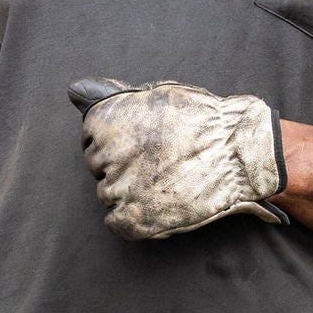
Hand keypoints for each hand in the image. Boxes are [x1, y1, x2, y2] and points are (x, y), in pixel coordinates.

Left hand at [67, 78, 286, 240]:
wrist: (238, 152)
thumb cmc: (202, 118)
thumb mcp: (157, 94)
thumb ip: (113, 96)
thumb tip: (74, 90)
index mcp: (107, 122)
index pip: (91, 137)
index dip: (117, 141)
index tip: (140, 142)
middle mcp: (107, 155)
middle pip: (98, 166)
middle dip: (122, 164)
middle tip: (157, 161)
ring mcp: (120, 190)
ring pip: (108, 194)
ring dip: (129, 189)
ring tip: (162, 180)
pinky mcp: (134, 220)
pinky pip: (116, 222)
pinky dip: (133, 216)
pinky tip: (156, 201)